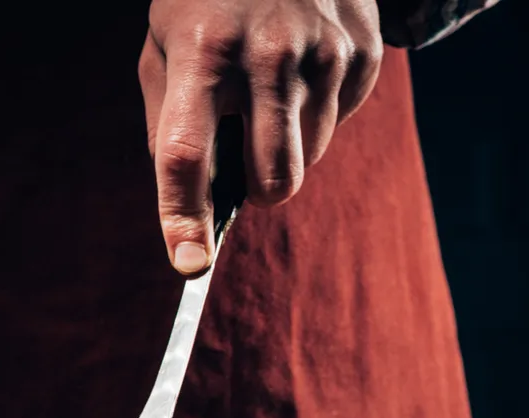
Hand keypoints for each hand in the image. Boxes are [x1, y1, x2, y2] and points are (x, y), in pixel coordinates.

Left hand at [140, 0, 381, 273]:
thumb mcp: (164, 44)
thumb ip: (170, 124)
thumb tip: (191, 204)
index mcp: (204, 52)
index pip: (188, 153)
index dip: (184, 216)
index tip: (187, 262)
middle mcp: (269, 55)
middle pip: (276, 180)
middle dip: (258, 190)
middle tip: (243, 160)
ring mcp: (325, 54)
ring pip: (311, 159)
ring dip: (286, 146)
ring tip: (269, 90)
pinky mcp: (363, 54)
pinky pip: (338, 125)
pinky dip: (315, 115)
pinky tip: (300, 68)